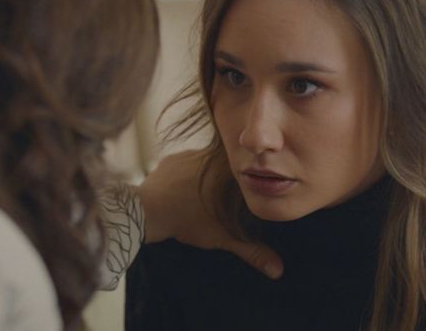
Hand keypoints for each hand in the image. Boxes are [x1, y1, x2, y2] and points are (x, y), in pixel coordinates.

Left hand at [135, 149, 283, 278]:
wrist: (147, 211)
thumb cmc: (187, 220)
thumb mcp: (223, 238)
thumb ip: (252, 252)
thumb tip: (278, 271)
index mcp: (226, 168)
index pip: (245, 170)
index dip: (245, 182)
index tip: (242, 195)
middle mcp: (210, 155)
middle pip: (225, 167)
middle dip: (224, 181)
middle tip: (221, 200)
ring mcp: (189, 155)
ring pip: (204, 165)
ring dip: (204, 178)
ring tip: (201, 198)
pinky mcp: (170, 160)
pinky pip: (183, 165)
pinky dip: (183, 177)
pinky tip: (182, 191)